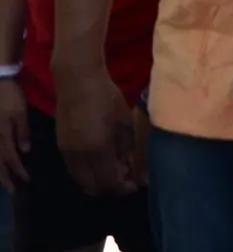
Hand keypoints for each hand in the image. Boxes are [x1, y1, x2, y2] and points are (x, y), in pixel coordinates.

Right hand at [0, 79, 30, 191]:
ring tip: (4, 184)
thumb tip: (24, 152)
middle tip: (13, 191)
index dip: (18, 170)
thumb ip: (22, 132)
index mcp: (2, 135)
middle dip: (5, 178)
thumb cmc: (10, 97)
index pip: (10, 158)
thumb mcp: (20, 113)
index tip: (26, 180)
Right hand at [54, 65, 134, 196]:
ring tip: (113, 172)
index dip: (123, 188)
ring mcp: (66, 152)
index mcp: (98, 149)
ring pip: (81, 180)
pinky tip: (100, 163)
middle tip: (125, 180)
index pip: (109, 182)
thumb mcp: (125, 123)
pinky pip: (74, 170)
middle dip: (110, 189)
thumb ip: (126, 149)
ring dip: (96, 182)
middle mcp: (79, 156)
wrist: (78, 82)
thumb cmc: (107, 98)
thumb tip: (129, 169)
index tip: (134, 185)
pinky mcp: (60, 146)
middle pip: (92, 187)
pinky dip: (87, 173)